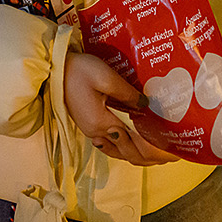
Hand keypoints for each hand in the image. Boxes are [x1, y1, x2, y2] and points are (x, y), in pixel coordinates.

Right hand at [62, 51, 175, 165]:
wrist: (54, 68)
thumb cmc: (79, 70)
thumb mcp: (106, 77)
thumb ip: (127, 93)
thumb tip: (146, 104)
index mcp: (100, 122)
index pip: (131, 140)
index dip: (149, 144)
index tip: (167, 144)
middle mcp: (95, 132)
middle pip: (124, 150)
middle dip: (145, 152)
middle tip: (166, 153)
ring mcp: (89, 129)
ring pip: (116, 149)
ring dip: (134, 151)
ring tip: (153, 149)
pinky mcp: (86, 123)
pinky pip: (108, 142)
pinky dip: (122, 145)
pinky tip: (131, 139)